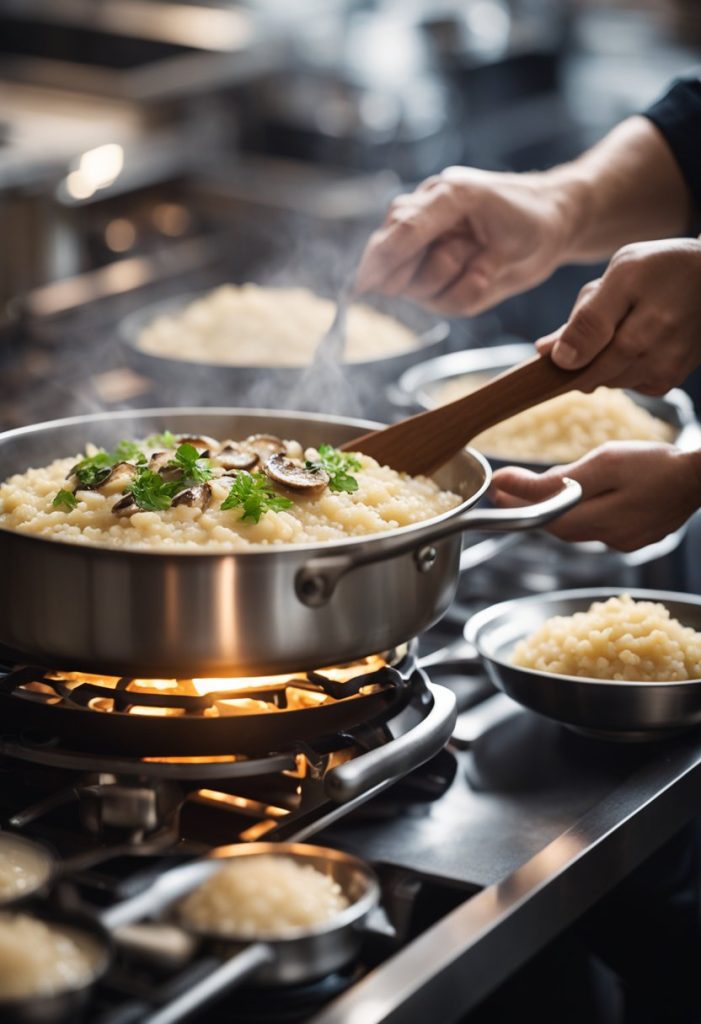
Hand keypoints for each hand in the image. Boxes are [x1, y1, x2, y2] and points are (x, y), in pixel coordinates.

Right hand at [355, 166, 574, 314]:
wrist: (554, 227)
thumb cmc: (510, 202)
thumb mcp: (459, 200)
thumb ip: (415, 224)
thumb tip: (376, 257)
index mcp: (413, 213)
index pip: (381, 247)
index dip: (383, 263)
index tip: (385, 277)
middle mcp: (416, 247)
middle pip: (396, 277)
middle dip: (431, 264)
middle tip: (464, 244)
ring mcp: (434, 274)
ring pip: (424, 293)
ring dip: (456, 275)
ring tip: (480, 250)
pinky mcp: (454, 295)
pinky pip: (451, 304)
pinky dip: (472, 290)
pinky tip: (488, 269)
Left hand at [489, 442, 700, 551]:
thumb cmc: (657, 463)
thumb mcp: (604, 463)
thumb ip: (559, 480)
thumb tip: (513, 485)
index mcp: (601, 523)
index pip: (545, 521)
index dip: (517, 508)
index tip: (495, 490)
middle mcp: (612, 540)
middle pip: (560, 527)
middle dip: (531, 509)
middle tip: (504, 490)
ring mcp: (626, 541)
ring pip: (578, 527)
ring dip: (555, 511)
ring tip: (531, 491)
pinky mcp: (637, 536)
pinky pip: (598, 526)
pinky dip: (581, 512)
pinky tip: (575, 497)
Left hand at [536, 238, 700, 394]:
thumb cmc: (663, 268)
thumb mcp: (621, 274)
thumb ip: (585, 317)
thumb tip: (548, 353)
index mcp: (637, 329)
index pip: (579, 363)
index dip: (561, 359)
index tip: (552, 349)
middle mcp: (654, 356)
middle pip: (592, 375)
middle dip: (584, 355)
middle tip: (601, 322)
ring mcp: (664, 371)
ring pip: (611, 382)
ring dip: (604, 362)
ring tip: (624, 327)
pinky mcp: (672, 378)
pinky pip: (632, 385)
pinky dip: (624, 370)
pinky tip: (634, 345)